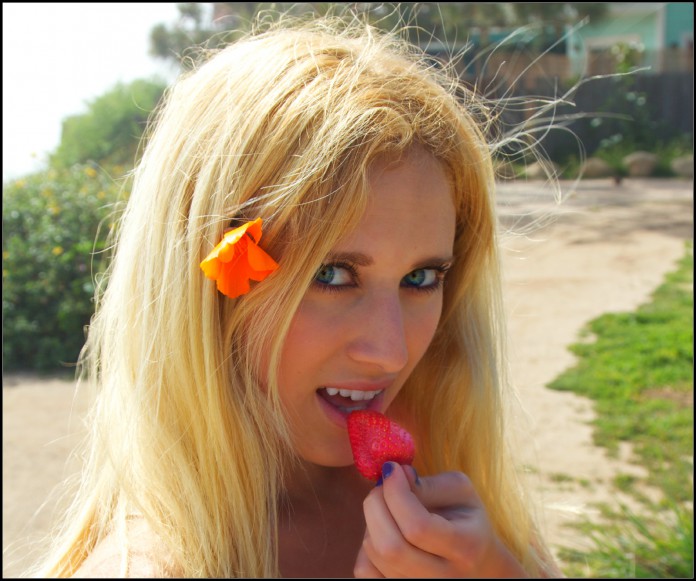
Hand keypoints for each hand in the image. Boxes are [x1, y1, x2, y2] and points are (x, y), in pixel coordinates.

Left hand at [354, 462, 526, 577]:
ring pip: (373, 556)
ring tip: (387, 508)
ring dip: (371, 521)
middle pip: (390, 547)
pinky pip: (364, 569)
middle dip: (376, 505)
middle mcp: (443, 579)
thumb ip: (428, 483)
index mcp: (465, 548)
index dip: (396, 493)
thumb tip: (394, 475)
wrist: (478, 563)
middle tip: (381, 486)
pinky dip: (366, 545)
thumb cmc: (465, 519)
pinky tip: (383, 531)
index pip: (417, 526)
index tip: (391, 469)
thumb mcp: (460, 491)